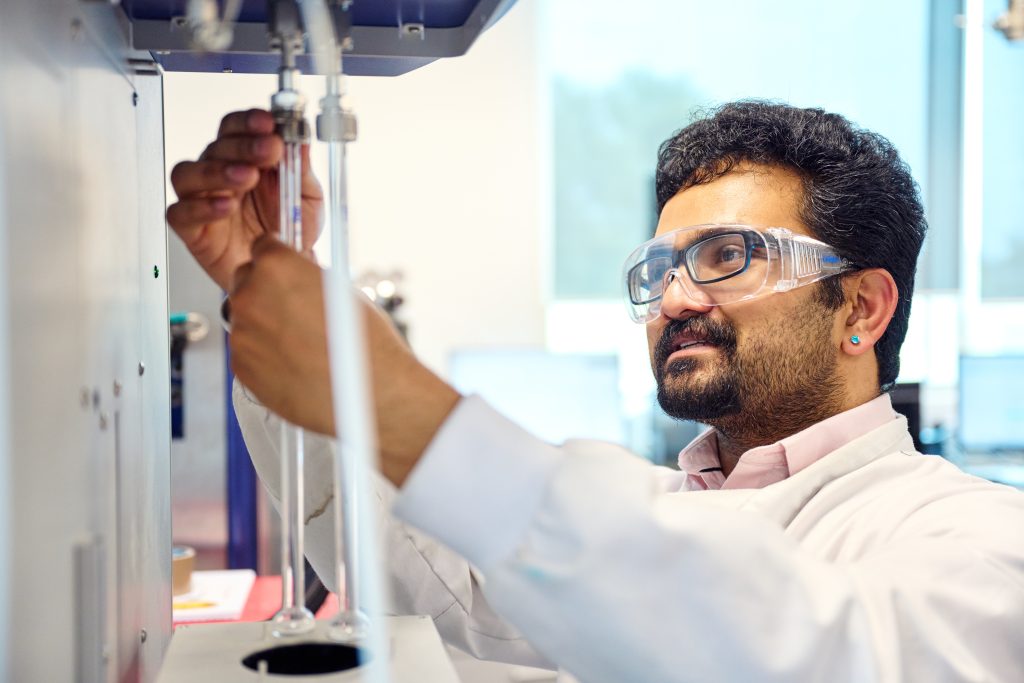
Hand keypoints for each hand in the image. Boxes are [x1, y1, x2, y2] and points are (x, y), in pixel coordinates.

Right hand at [167, 109, 322, 290]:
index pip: (236, 128)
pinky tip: (227, 206)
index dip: (247, 121)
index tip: (267, 123)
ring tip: (246, 176)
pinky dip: (202, 207)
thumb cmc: (290, 230)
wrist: (285, 271)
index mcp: (245, 159)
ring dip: (216, 171)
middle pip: (215, 147)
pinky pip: (181, 212)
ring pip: (188, 174)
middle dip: (242, 144)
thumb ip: (301, 170)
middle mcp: (219, 174)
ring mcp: (202, 200)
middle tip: (268, 150)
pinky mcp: (192, 229)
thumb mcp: (307, 197)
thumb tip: (300, 140)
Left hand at [229, 236, 461, 485]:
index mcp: (276, 267)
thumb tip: (296, 278)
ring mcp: (243, 334)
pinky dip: (264, 356)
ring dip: (265, 326)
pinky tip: (294, 364)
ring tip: (301, 344)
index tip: (287, 273)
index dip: (279, 261)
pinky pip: (247, 353)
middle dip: (266, 291)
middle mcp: (252, 296)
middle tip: (295, 311)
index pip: (263, 247)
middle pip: (245, 280)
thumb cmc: (366, 345)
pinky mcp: (241, 368)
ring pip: (245, 319)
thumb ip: (307, 278)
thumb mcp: (340, 291)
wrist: (371, 394)